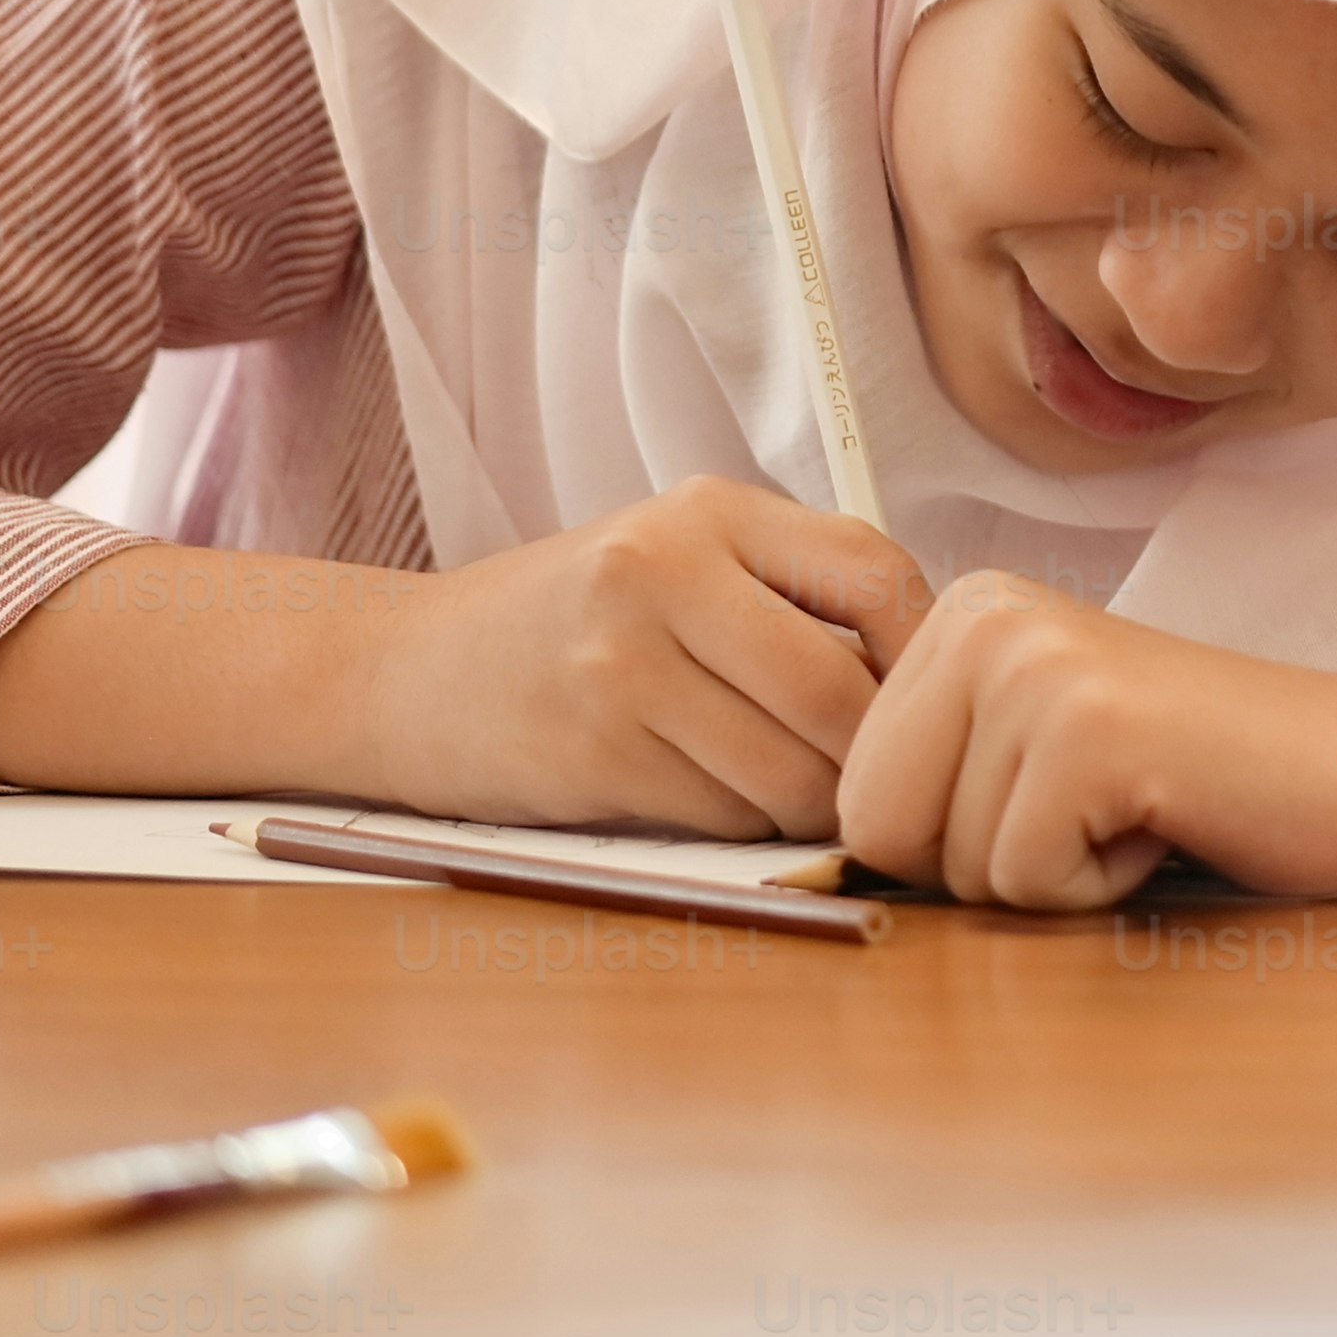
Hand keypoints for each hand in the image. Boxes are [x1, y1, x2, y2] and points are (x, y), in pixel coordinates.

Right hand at [349, 475, 931, 839]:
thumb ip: (790, 592)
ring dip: (813, 802)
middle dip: (874, 752)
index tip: (929, 694)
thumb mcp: (677, 558)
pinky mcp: (592, 753)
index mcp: (708, 512)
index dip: (924, 648)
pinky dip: (745, 824)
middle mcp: (663, 574)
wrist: (403, 670)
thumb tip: (933, 678)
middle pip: (840, 689)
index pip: (874, 570)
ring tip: (793, 789)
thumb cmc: (571, 620)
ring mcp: (621, 666)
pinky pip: (723, 813)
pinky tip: (716, 798)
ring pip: (788, 768)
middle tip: (876, 776)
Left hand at [834, 585, 1336, 910]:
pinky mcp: (1088, 728)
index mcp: (959, 612)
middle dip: (982, 865)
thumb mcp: (1030, 751)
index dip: (953, 845)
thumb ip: (931, 774)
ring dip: (1049, 875)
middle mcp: (983, 617)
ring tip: (1134, 808)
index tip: (1058, 800)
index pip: (852, 795)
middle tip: (1094, 812)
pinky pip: (1023, 880)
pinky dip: (1098, 886)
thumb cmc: (1194, 783)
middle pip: (877, 828)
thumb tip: (807, 864)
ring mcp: (1034, 664)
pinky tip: (1165, 820)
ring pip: (950, 863)